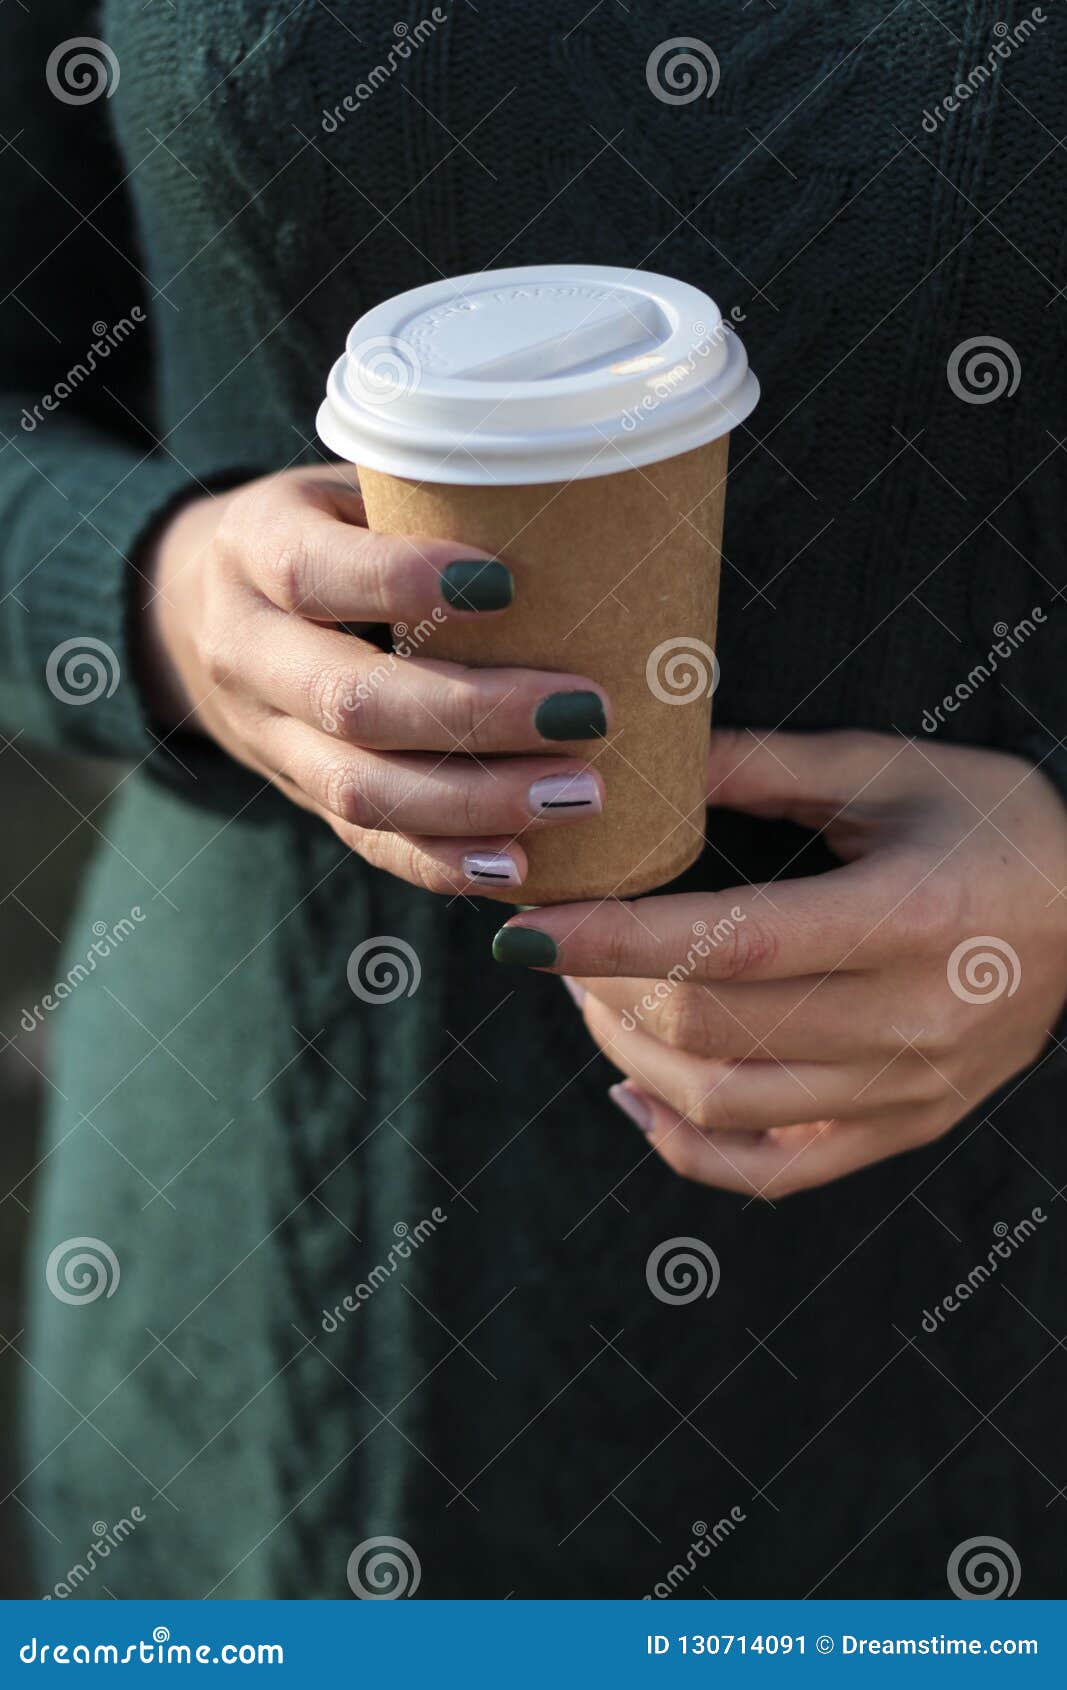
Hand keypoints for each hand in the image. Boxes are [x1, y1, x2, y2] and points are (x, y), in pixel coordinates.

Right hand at [139, 466, 610, 893]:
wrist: (203, 606)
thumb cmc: (326, 529)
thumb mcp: (350, 488)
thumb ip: (431, 503)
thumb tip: (595, 525)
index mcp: (253, 548)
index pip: (312, 573)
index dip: (401, 582)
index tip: (508, 584)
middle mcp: (244, 649)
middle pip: (348, 701)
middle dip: (473, 716)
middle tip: (588, 713)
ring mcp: (265, 734)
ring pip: (357, 787)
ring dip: (474, 800)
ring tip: (577, 793)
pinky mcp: (299, 794)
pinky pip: (364, 840)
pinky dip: (441, 861)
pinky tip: (518, 864)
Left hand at [491, 729, 1066, 1196]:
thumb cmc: (995, 825)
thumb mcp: (892, 770)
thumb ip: (765, 765)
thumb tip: (645, 762)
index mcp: (909, 916)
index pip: (731, 944)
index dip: (615, 939)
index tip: (528, 924)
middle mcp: (909, 1020)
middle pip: (713, 1030)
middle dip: (605, 988)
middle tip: (559, 943)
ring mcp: (906, 1091)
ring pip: (725, 1106)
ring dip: (629, 1054)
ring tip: (590, 997)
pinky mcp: (902, 1131)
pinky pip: (771, 1173)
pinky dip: (683, 1145)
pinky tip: (635, 1091)